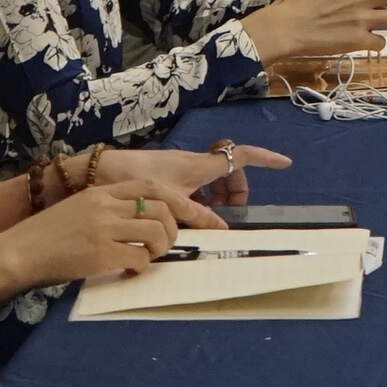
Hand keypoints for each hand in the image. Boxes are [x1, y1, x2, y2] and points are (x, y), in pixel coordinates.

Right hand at [8, 179, 189, 283]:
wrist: (19, 251)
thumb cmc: (48, 235)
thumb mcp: (81, 208)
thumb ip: (109, 208)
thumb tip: (145, 221)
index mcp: (102, 191)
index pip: (152, 187)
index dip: (180, 200)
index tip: (199, 214)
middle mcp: (106, 205)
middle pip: (162, 209)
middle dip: (173, 229)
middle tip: (165, 245)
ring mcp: (105, 228)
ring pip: (157, 232)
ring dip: (160, 249)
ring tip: (146, 258)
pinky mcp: (101, 253)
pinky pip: (140, 258)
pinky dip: (142, 266)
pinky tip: (129, 270)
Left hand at [91, 143, 286, 214]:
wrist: (101, 172)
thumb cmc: (135, 179)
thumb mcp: (169, 200)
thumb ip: (196, 215)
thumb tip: (222, 230)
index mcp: (200, 165)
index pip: (241, 156)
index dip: (265, 158)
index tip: (285, 163)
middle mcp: (194, 165)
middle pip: (230, 171)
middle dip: (237, 190)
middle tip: (230, 213)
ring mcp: (182, 171)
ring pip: (213, 181)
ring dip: (219, 198)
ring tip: (210, 220)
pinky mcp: (170, 179)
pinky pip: (197, 188)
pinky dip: (201, 201)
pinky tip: (190, 220)